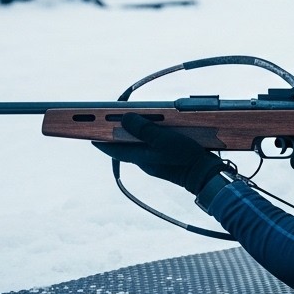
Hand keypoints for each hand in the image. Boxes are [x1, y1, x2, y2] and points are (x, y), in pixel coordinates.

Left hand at [93, 114, 227, 193]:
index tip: (88, 130)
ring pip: (138, 146)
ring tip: (130, 120)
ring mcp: (154, 161)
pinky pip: (150, 146)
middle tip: (108, 120)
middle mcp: (144, 160)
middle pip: (124, 145)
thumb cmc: (184, 158)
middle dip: (116, 133)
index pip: (113, 148)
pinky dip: (146, 137)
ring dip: (132, 134)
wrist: (205, 175)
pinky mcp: (165, 160)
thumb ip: (143, 129)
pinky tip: (153, 129)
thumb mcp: (163, 139)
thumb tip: (124, 119)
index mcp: (139, 157)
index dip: (100, 138)